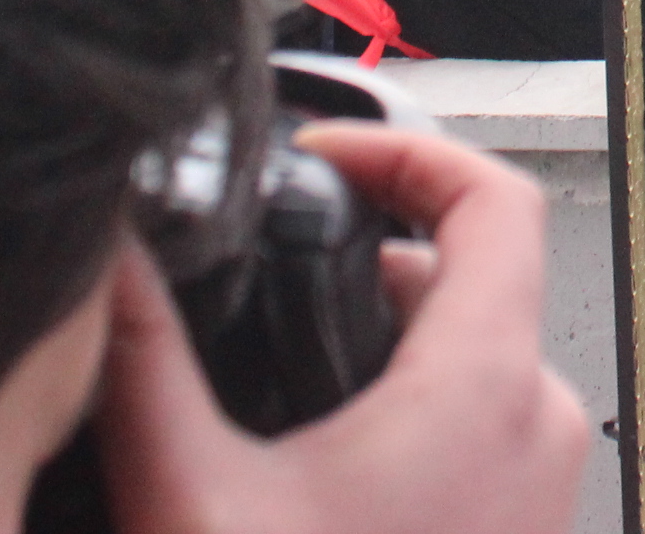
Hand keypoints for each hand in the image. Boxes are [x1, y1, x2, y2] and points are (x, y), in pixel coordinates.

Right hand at [94, 121, 590, 533]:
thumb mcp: (189, 494)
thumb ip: (142, 359)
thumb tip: (108, 261)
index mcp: (484, 390)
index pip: (495, 197)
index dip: (408, 149)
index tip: (327, 153)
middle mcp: (536, 430)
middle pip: (473, 281)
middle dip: (366, 263)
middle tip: (270, 271)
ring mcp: (536, 495)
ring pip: (471, 364)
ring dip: (378, 347)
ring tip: (274, 365)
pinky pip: (473, 438)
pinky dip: (399, 416)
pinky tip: (306, 455)